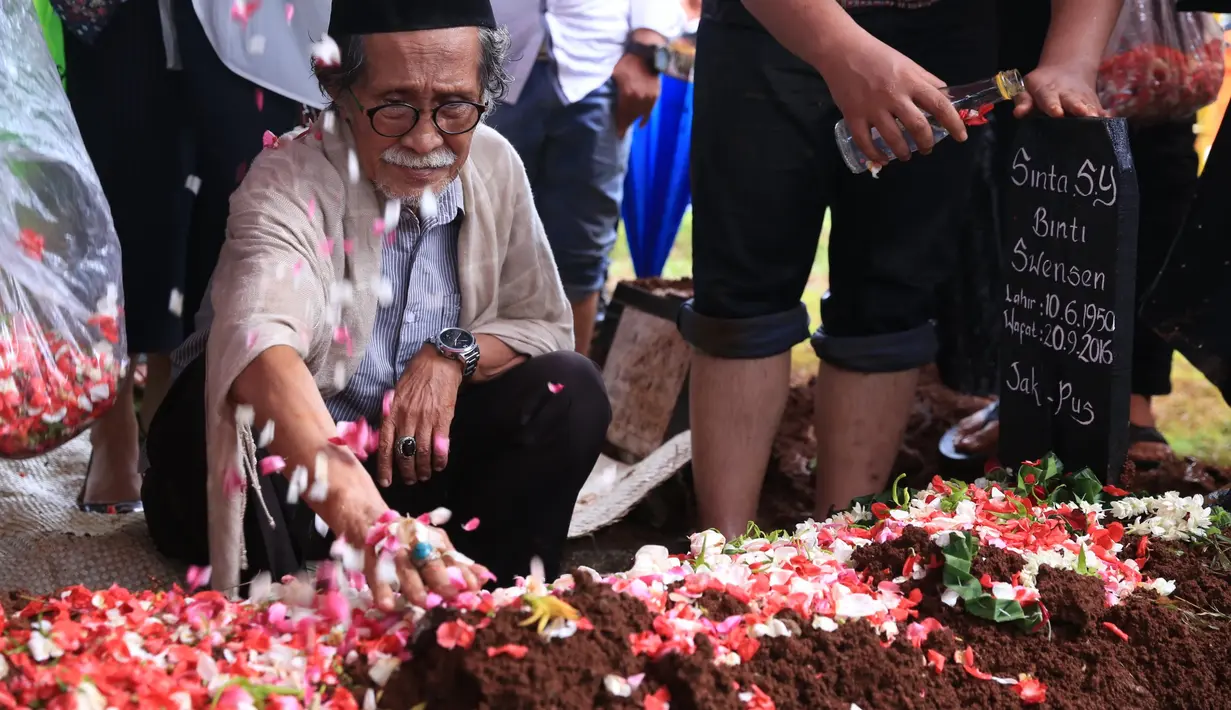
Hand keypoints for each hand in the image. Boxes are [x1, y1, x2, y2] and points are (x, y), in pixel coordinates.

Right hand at [335, 503, 486, 610]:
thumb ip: (457, 565)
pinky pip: (375, 573)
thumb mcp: (433, 548)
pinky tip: (387, 605)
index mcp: (433, 542)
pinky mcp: (370, 554)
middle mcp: (415, 543)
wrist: (368, 516)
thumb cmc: (408, 541)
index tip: (476, 587)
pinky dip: (381, 589)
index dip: (465, 573)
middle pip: (430, 560)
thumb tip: (485, 579)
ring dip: (414, 585)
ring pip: (405, 566)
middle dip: (442, 578)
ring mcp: (392, 547)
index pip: (452, 558)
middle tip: (451, 594)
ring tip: (423, 602)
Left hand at [377, 347, 461, 485]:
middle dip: (407, 472)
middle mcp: (407, 418)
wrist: (439, 362)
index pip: (385, 445)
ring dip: (423, 469)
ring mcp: (426, 419)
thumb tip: (385, 438)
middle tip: (410, 480)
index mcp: (392, 413)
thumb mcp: (396, 394)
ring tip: (425, 475)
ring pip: (421, 453)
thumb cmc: (415, 377)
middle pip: (404, 453)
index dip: (385, 466)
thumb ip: (391, 416)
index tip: (386, 481)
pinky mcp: (443, 418)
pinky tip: (440, 465)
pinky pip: (441, 445)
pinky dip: (440, 459)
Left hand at [612, 51, 661, 136]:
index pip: (623, 116)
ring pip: (640, 115)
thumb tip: (600, 97)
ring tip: (628, 125)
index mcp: (627, 95)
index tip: (618, 134)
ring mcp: (648, 99)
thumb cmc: (627, 63)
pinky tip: (641, 125)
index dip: (620, 126)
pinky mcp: (655, 96)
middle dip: (626, 125)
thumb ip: (610, 88)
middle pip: (631, 117)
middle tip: (621, 132)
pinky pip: (649, 111)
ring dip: (634, 121)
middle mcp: (638, 100)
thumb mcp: (614, 74)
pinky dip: (645, 118)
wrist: (646, 55)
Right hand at [818, 32, 966, 163]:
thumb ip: (926, 81)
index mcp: (911, 81)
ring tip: (906, 155)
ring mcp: (873, 108)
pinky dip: (876, 155)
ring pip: (893, 138)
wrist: (842, 51)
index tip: (961, 137)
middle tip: (927, 148)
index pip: (939, 105)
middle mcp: (894, 96)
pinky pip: (865, 142)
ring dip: (904, 152)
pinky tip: (883, 159)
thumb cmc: (877, 56)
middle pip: (918, 127)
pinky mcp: (853, 116)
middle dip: (926, 142)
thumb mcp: (908, 64)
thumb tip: (947, 97)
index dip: (953, 123)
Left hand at [1014, 63, 1105, 118]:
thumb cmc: (1040, 87)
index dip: (1053, 106)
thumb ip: (1023, 101)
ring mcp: (1082, 99)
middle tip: (1084, 113)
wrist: (1065, 71)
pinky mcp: (1093, 104)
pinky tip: (1109, 121)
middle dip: (1078, 107)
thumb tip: (1019, 113)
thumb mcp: (1027, 89)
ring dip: (1092, 112)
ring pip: (1088, 105)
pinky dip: (1104, 115)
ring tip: (1097, 119)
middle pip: (1073, 101)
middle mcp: (1067, 95)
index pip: (1049, 98)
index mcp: (1048, 91)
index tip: (1057, 113)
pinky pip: (1099, 110)